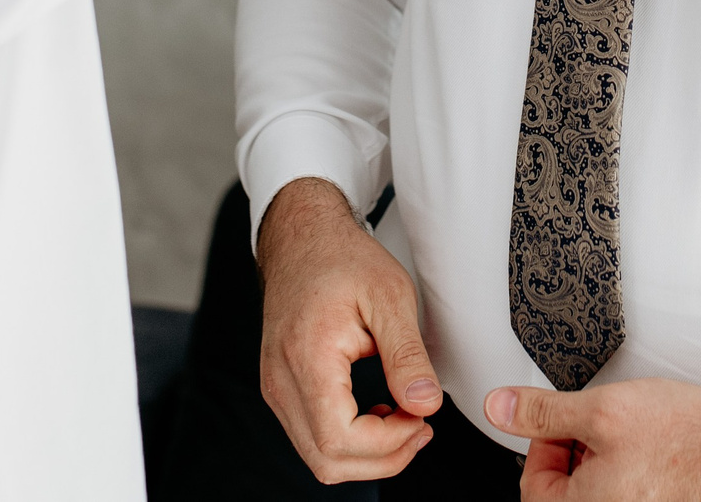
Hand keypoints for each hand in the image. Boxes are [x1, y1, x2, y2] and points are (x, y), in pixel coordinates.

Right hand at [256, 177, 443, 481]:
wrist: (302, 238)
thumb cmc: (343, 260)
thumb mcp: (390, 296)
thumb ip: (407, 355)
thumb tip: (425, 406)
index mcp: (306, 357)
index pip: (339, 439)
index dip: (388, 444)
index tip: (421, 419)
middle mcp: (280, 380)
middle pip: (326, 461)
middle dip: (383, 458)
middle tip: (420, 426)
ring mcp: (275, 388)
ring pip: (318, 457)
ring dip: (368, 454)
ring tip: (405, 419)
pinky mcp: (279, 389)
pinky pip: (311, 437)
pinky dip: (350, 440)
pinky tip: (378, 411)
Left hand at [484, 377, 700, 501]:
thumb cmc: (692, 442)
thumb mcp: (605, 410)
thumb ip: (543, 411)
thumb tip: (499, 408)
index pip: (533, 484)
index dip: (547, 442)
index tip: (568, 423)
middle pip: (566, 493)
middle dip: (579, 455)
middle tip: (606, 428)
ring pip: (599, 495)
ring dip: (606, 466)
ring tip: (636, 440)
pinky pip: (629, 498)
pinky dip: (633, 480)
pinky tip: (654, 459)